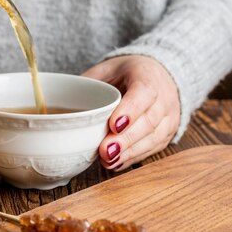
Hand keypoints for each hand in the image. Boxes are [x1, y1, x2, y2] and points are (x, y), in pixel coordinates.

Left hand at [83, 55, 180, 170]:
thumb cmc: (128, 73)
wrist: (159, 75)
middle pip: (149, 120)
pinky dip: (134, 157)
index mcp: (148, 75)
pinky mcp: (167, 133)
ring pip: (153, 138)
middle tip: (105, 150)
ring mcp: (169, 117)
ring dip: (129, 152)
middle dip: (126, 138)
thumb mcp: (108, 68)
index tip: (113, 125)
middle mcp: (164, 96)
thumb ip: (89, 82)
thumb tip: (62, 101)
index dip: (130, 110)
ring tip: (108, 160)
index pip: (144, 92)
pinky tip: (116, 163)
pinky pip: (153, 148)